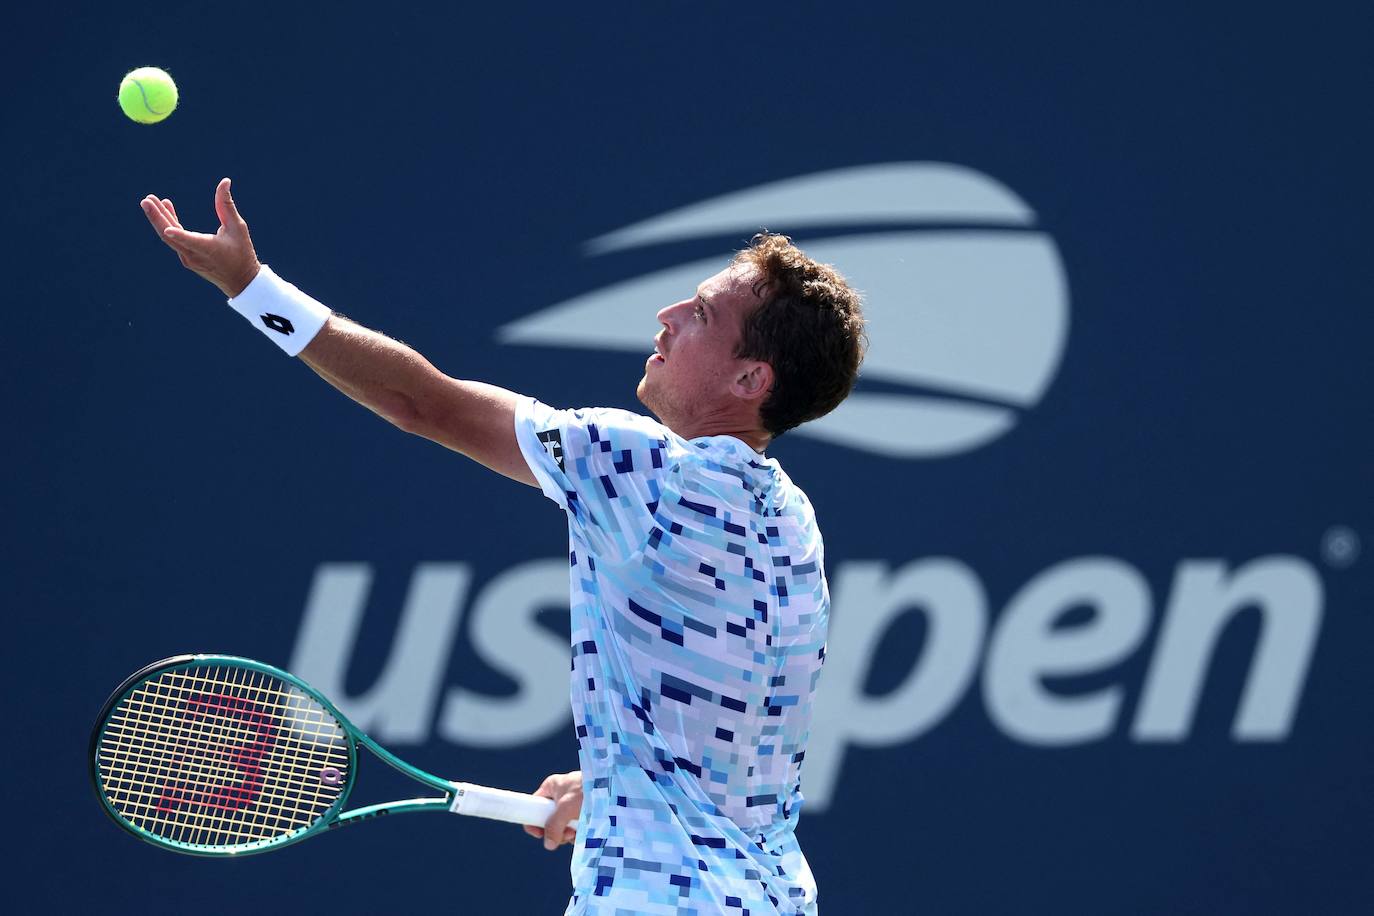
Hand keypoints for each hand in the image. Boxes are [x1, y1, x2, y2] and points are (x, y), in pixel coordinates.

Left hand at [140, 177, 260, 297]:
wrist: (240, 281)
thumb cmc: (242, 253)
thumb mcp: (238, 227)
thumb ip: (226, 205)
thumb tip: (225, 181)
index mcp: (208, 249)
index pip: (190, 241)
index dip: (179, 235)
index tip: (167, 228)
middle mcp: (194, 256)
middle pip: (170, 236)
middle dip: (156, 217)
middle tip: (146, 200)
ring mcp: (188, 258)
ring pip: (169, 237)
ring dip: (159, 218)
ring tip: (150, 200)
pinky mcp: (186, 258)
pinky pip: (173, 240)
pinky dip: (169, 224)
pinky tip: (167, 209)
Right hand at [523, 770, 581, 850]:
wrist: (614, 788)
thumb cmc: (588, 790)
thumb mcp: (566, 808)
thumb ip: (553, 826)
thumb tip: (549, 844)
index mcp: (552, 787)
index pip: (534, 806)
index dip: (533, 821)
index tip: (539, 834)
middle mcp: (561, 795)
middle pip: (549, 819)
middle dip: (556, 830)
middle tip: (565, 834)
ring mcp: (573, 803)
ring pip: (563, 825)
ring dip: (568, 833)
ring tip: (576, 831)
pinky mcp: (585, 811)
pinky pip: (575, 825)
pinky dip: (578, 831)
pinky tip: (584, 831)